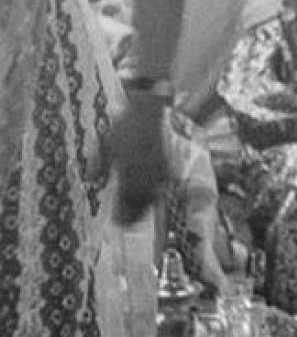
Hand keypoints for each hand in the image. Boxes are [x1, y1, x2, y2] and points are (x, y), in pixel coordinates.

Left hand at [109, 97, 167, 224]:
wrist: (148, 111)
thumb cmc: (125, 127)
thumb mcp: (105, 144)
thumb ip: (98, 164)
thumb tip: (90, 179)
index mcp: (130, 170)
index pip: (126, 199)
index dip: (122, 214)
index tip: (116, 223)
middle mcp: (146, 174)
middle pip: (141, 202)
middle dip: (134, 215)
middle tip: (126, 224)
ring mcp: (159, 171)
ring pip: (153, 196)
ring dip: (145, 207)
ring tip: (137, 215)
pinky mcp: (166, 166)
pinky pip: (160, 185)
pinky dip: (153, 194)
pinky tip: (148, 195)